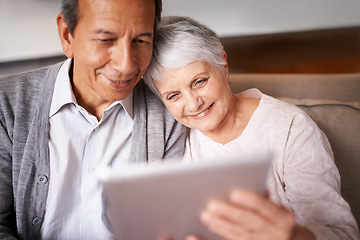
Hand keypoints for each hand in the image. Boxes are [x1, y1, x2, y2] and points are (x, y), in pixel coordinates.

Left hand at [200, 189, 314, 239]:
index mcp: (283, 217)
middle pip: (251, 223)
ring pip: (240, 235)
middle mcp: (276, 232)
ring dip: (221, 226)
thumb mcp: (277, 207)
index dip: (252, 201)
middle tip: (211, 204)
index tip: (234, 193)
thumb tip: (252, 182)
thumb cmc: (275, 217)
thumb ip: (264, 197)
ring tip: (205, 215)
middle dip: (231, 213)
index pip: (267, 208)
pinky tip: (195, 236)